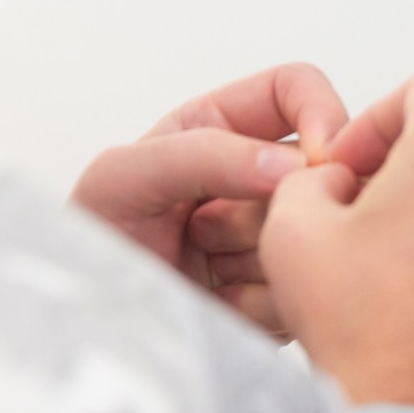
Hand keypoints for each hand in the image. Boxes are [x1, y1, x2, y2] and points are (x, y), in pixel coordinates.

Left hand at [69, 63, 347, 334]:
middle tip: (204, 233)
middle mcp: (260, 178)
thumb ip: (205, 153)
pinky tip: (219, 304)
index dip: (322, 114)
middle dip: (267, 206)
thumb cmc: (92, 243)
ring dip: (258, 257)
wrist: (91, 324)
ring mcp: (278, 235)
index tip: (322, 158)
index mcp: (223, 128)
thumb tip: (297, 167)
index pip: (297, 89)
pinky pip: (308, 288)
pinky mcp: (288, 290)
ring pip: (317, 232)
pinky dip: (263, 300)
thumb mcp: (124, 176)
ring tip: (205, 271)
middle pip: (316, 172)